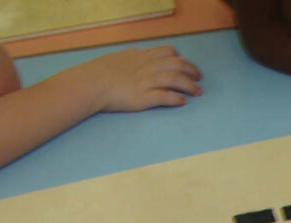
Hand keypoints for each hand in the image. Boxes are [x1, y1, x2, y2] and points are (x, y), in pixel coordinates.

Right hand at [80, 46, 202, 112]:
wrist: (91, 83)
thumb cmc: (101, 71)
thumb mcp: (120, 57)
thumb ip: (133, 57)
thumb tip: (139, 53)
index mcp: (141, 57)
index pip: (167, 52)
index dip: (180, 58)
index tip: (185, 64)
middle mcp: (147, 67)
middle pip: (176, 64)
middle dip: (191, 71)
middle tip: (199, 79)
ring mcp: (146, 82)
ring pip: (174, 79)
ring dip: (189, 86)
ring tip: (198, 92)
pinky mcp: (143, 98)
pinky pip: (164, 96)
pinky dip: (176, 98)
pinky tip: (183, 102)